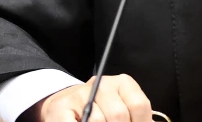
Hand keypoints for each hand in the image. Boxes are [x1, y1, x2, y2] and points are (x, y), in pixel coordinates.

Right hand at [34, 75, 153, 121]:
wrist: (65, 106)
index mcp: (122, 83)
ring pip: (98, 121)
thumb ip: (134, 117)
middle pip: (119, 115)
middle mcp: (102, 84)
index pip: (139, 105)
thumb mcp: (121, 108)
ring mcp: (80, 94)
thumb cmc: (100, 111)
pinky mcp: (62, 108)